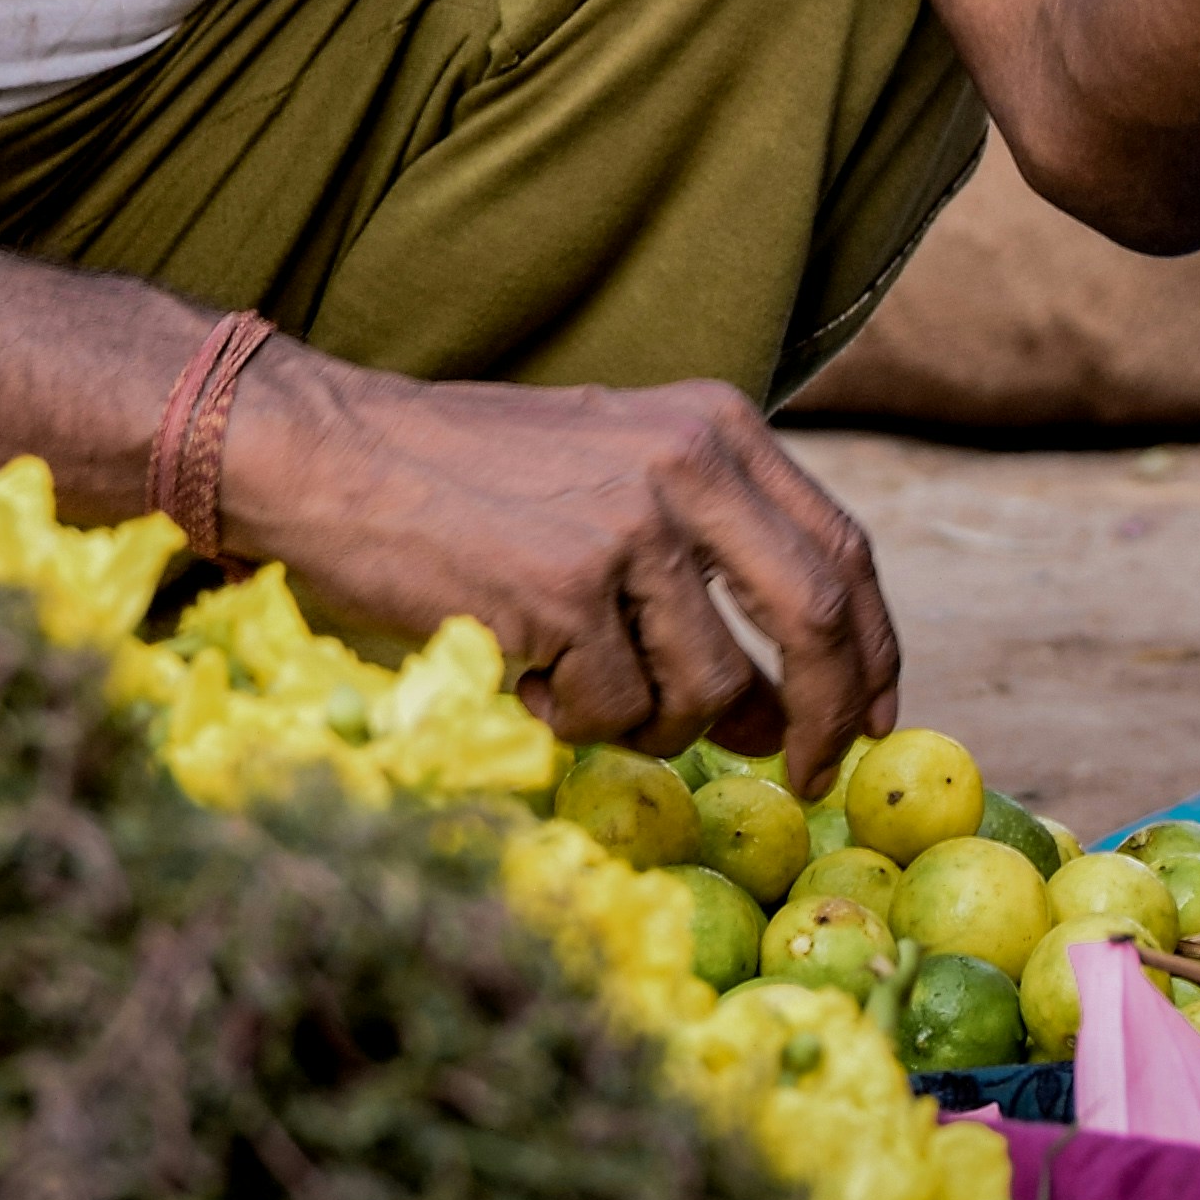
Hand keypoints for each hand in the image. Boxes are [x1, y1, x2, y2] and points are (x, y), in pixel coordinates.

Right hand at [219, 353, 901, 788]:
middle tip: (807, 774)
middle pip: (820, 619)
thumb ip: (708, 560)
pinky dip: (565, 718)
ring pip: (706, 691)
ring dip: (647, 721)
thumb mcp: (613, 471)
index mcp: (714, 425)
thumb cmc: (462, 476)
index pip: (842, 550)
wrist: (328, 453)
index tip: (868, 718)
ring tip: (569, 680)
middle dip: (825, 717)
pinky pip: (608, 710)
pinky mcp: (563, 592)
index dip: (871, 650)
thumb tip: (786, 707)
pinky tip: (515, 668)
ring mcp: (629, 528)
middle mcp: (690, 464)